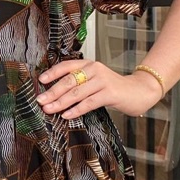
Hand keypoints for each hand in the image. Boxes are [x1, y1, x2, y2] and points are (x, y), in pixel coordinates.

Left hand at [37, 60, 163, 118]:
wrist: (139, 91)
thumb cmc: (113, 88)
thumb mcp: (94, 81)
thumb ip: (79, 83)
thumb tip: (54, 94)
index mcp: (88, 64)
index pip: (66, 66)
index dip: (52, 73)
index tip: (40, 81)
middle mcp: (95, 69)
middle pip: (68, 81)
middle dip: (52, 92)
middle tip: (40, 101)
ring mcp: (103, 81)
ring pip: (76, 93)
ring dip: (60, 102)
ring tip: (48, 109)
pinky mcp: (110, 93)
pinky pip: (88, 103)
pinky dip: (75, 110)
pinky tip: (66, 115)